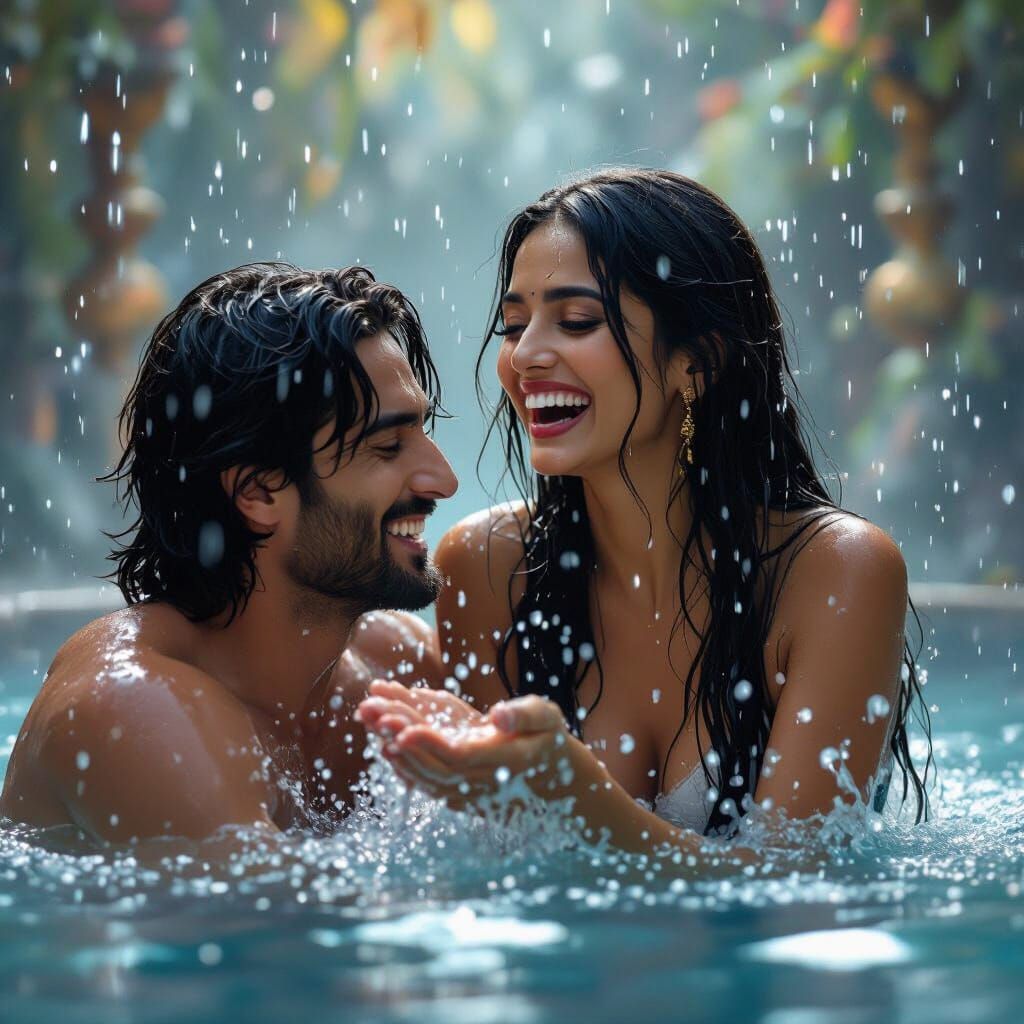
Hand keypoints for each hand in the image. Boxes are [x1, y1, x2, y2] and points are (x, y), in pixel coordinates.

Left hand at [356, 681, 573, 810]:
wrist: (551, 779)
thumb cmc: (547, 739)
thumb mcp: (547, 718)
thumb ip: (524, 716)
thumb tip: (497, 716)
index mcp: (504, 761)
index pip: (460, 757)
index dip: (431, 746)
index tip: (405, 730)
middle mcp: (482, 782)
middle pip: (433, 766)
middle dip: (400, 739)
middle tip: (372, 713)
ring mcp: (468, 791)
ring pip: (425, 775)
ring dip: (394, 748)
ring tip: (369, 718)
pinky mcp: (458, 792)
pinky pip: (426, 782)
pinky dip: (403, 764)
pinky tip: (383, 743)